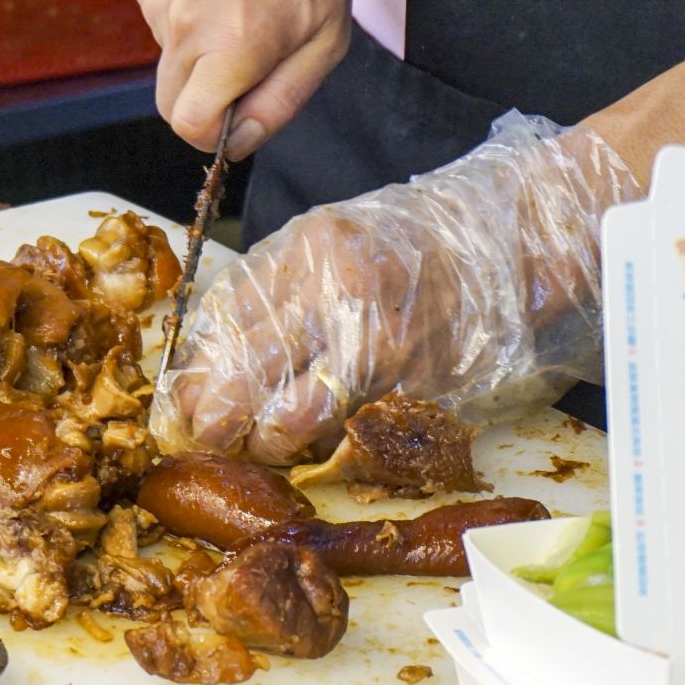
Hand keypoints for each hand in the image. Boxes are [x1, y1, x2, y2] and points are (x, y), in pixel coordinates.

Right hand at [135, 0, 351, 160]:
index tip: (232, 120)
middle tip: (244, 69)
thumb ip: (281, 101)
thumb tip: (240, 142)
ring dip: (197, 57)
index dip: (211, 134)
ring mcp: (160, 3)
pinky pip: (160, 28)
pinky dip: (186, 22)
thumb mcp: (326, 39)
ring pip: (167, 64)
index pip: (189, 126)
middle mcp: (187, 27)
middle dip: (203, 102)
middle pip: (170, 104)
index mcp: (234, 47)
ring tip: (237, 12)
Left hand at [151, 114, 644, 464]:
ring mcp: (383, 347)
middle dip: (215, 420)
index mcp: (309, 251)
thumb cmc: (406, 241)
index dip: (195, 375)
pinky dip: (322, 443)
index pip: (226, 325)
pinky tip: (312, 441)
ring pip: (294, 419)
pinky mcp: (415, 387)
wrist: (505, 245)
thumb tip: (205, 360)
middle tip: (203, 436)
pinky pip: (348, 430)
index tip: (179, 403)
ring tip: (259, 442)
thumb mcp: (322, 241)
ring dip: (266, 442)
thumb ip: (266, 292)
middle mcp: (341, 297)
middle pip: (249, 377)